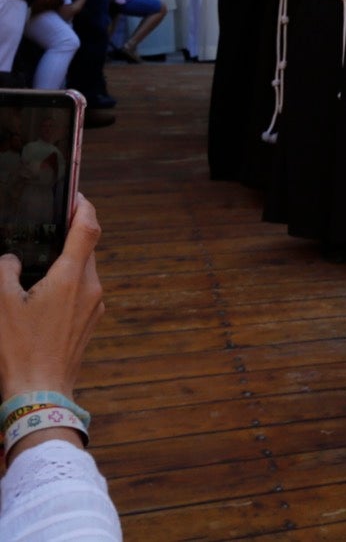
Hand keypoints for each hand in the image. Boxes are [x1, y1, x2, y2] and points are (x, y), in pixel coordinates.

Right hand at [0, 196, 103, 408]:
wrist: (40, 393)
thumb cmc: (18, 350)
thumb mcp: (0, 304)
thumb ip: (5, 271)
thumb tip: (12, 260)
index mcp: (73, 277)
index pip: (88, 228)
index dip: (84, 206)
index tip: (75, 195)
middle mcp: (91, 288)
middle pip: (87, 249)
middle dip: (71, 236)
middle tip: (49, 228)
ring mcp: (94, 307)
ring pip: (85, 272)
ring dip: (67, 262)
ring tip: (40, 263)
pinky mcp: (90, 323)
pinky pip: (83, 292)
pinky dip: (68, 284)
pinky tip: (43, 295)